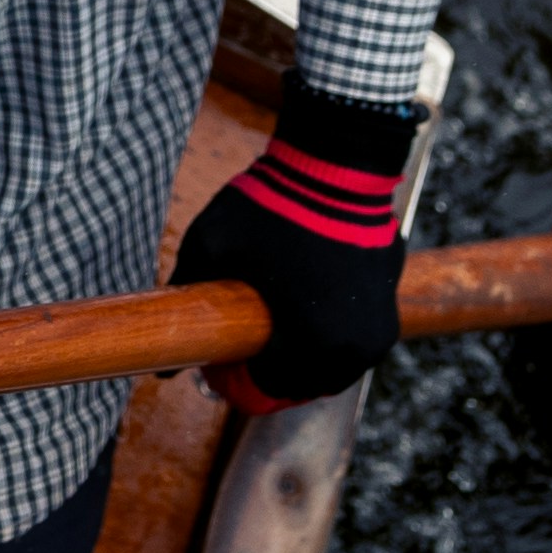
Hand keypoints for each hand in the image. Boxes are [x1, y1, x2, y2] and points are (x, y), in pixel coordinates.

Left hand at [171, 88, 418, 413]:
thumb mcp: (210, 248)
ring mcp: (379, 325)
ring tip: (272, 328)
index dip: (234, 382)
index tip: (216, 360)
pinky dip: (331, 331)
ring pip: (334, 366)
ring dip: (302, 358)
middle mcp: (354, 347)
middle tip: (241, 346)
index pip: (266, 392)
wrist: (336, 160)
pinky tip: (304, 303)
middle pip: (302, 386)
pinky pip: (356, 334)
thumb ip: (184, 299)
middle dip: (270, 374)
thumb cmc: (269, 205)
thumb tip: (161, 362)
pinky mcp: (390, 300)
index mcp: (311, 344)